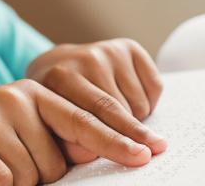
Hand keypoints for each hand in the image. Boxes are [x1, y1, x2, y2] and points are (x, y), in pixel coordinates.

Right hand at [0, 80, 157, 185]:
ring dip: (16, 183)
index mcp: (38, 94)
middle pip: (58, 160)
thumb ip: (63, 140)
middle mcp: (16, 96)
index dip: (119, 138)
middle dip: (42, 175)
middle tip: (11, 165)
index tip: (148, 152)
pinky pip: (0, 180)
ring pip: (30, 175)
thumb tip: (97, 148)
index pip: (88, 118)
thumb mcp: (29, 139)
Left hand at [27, 38, 166, 161]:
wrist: (60, 64)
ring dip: (135, 118)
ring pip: (139, 103)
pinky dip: (148, 101)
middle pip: (119, 109)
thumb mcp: (50, 120)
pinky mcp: (128, 47)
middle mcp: (86, 59)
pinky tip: (130, 99)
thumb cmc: (57, 99)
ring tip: (118, 116)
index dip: (114, 142)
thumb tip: (93, 153)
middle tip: (150, 152)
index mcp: (59, 78)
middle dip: (135, 136)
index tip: (138, 157)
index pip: (89, 118)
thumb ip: (66, 141)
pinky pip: (154, 86)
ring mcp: (108, 50)